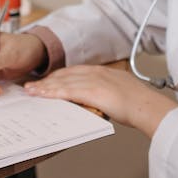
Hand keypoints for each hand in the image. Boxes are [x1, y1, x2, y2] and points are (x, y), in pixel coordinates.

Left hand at [24, 66, 177, 136]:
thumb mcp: (120, 92)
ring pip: (62, 82)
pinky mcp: (91, 91)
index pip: (75, 71)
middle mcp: (96, 73)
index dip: (59, 76)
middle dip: (47, 80)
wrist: (146, 106)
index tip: (48, 80)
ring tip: (31, 91)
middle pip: (65, 74)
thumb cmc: (138, 104)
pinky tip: (41, 95)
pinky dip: (51, 92)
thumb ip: (106, 93)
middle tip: (33, 85)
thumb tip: (98, 100)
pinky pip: (66, 91)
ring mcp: (93, 81)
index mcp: (104, 72)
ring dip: (44, 87)